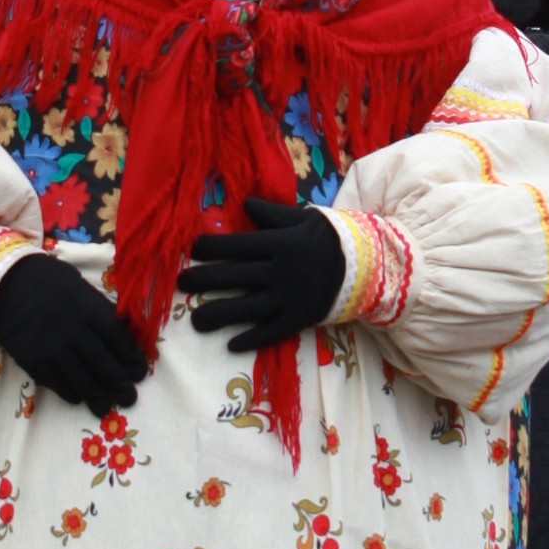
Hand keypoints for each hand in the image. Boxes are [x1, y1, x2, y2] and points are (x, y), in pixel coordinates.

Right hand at [0, 253, 145, 411]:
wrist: (5, 284)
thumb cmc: (49, 282)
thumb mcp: (80, 287)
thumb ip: (100, 311)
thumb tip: (125, 334)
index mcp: (90, 309)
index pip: (119, 340)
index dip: (132, 360)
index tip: (139, 372)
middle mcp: (74, 331)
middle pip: (104, 364)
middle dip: (120, 384)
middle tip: (129, 397)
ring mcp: (53, 348)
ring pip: (82, 379)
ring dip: (97, 396)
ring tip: (106, 407)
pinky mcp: (34, 361)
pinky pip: (57, 383)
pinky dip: (70, 393)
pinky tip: (79, 398)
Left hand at [179, 198, 346, 349]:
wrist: (367, 266)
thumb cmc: (330, 237)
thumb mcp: (304, 218)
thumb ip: (273, 214)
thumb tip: (245, 204)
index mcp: (280, 243)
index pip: (236, 246)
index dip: (210, 248)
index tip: (192, 251)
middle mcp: (280, 272)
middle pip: (233, 276)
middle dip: (203, 280)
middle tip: (180, 284)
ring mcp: (289, 298)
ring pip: (246, 308)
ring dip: (218, 315)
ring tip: (196, 321)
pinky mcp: (299, 319)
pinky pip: (271, 332)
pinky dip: (251, 339)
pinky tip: (231, 344)